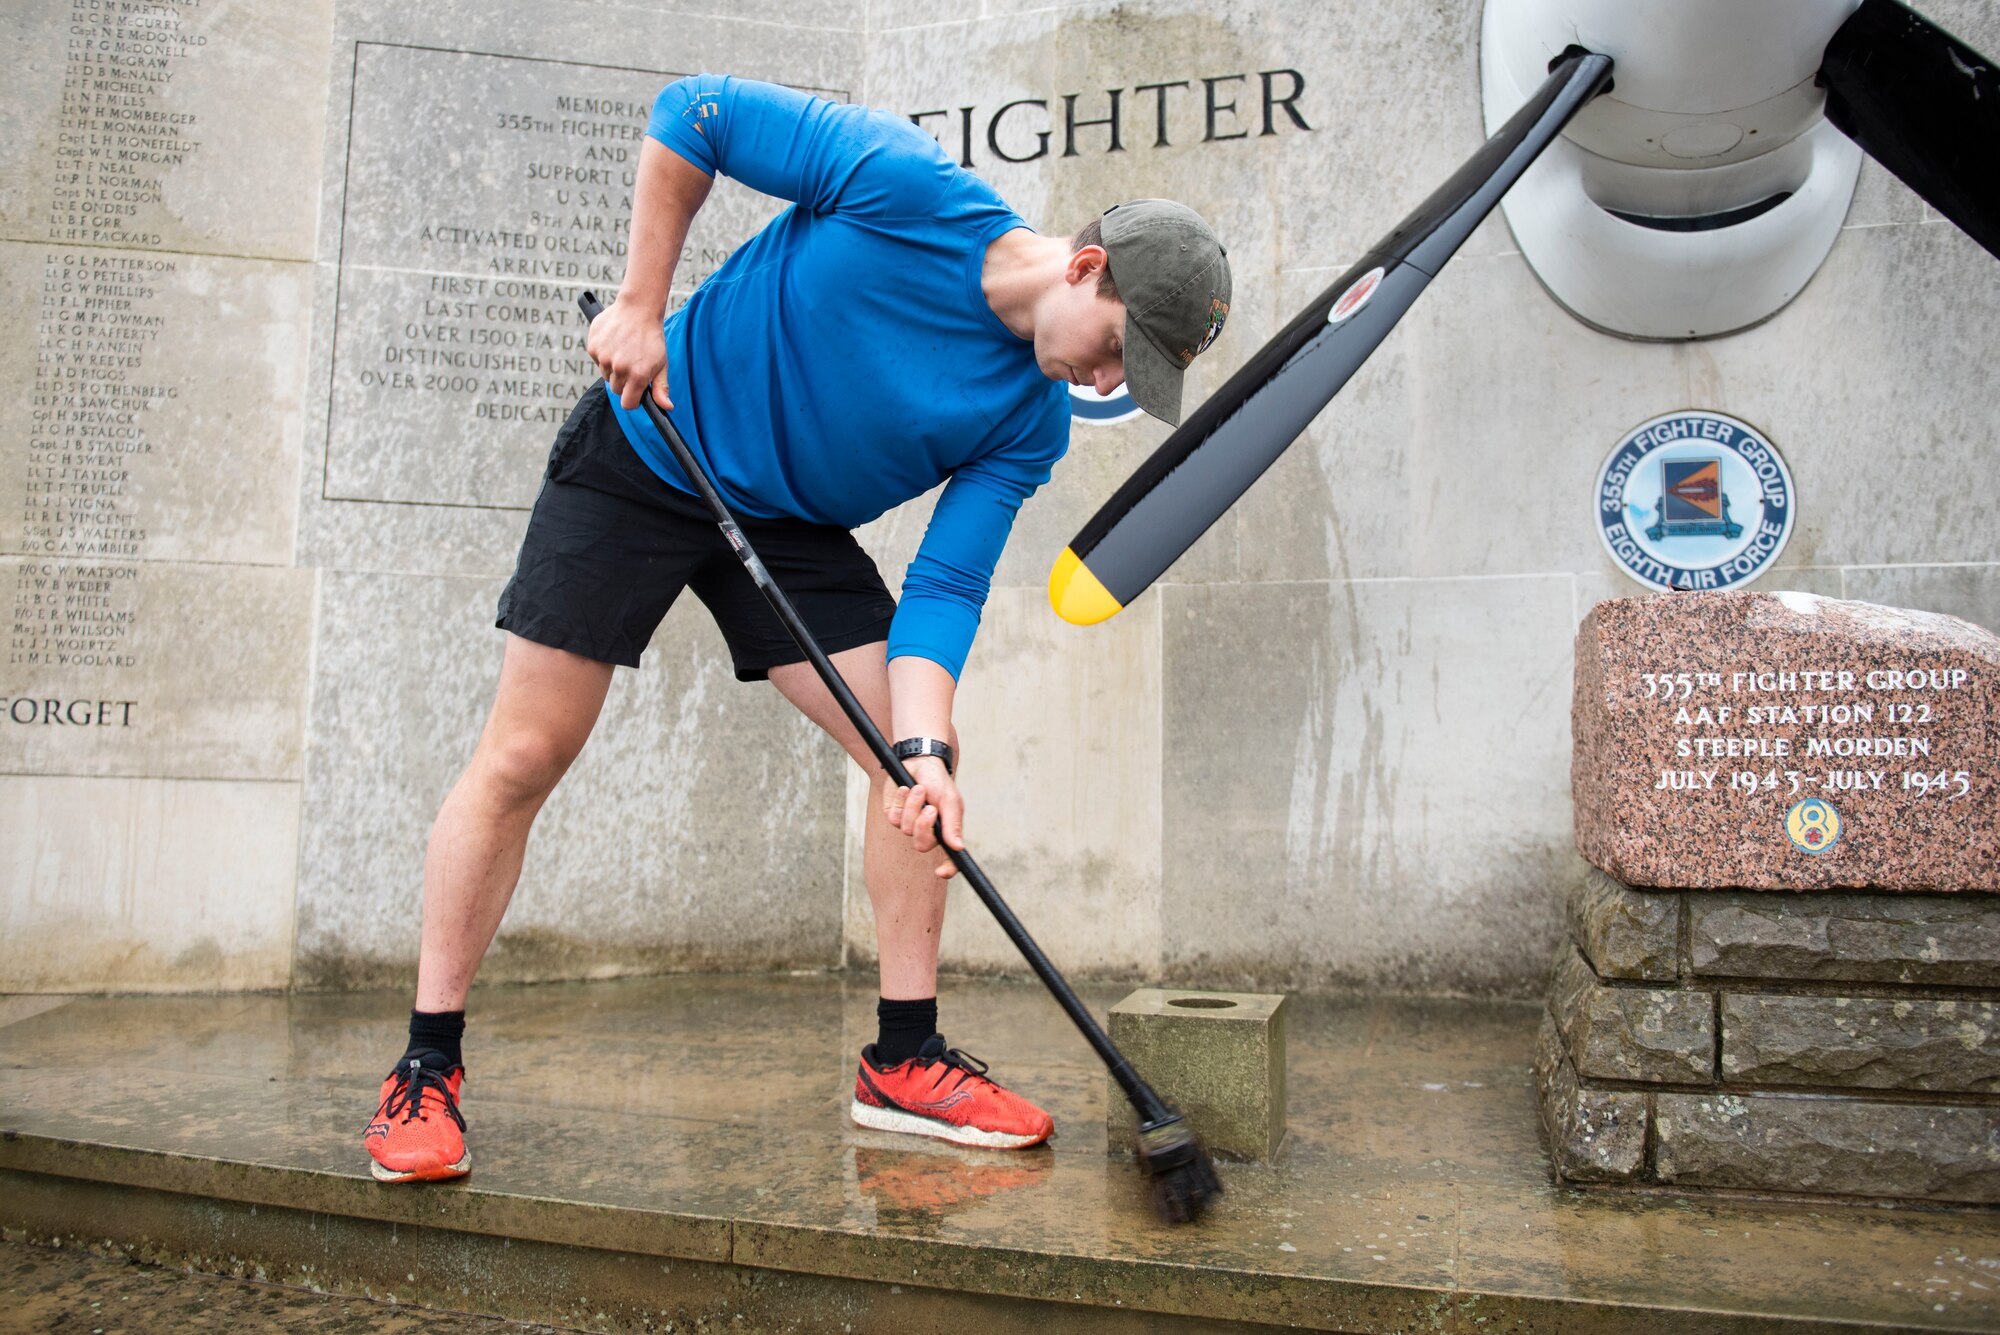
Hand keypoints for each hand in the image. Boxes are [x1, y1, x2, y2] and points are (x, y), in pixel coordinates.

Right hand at [585, 296, 671, 409]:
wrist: (639, 308)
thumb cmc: (652, 337)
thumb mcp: (661, 363)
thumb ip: (661, 388)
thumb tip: (666, 408)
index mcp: (637, 375)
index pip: (627, 403)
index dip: (632, 399)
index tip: (634, 392)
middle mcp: (619, 368)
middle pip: (616, 389)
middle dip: (624, 381)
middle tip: (632, 363)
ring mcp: (604, 357)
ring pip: (606, 374)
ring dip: (613, 367)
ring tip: (624, 350)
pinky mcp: (593, 347)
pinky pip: (597, 360)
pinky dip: (603, 354)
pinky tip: (614, 342)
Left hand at [884, 756, 964, 879]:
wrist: (918, 761)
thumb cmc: (937, 780)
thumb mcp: (949, 799)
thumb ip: (953, 824)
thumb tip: (958, 847)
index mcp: (946, 830)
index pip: (950, 857)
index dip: (948, 868)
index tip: (940, 872)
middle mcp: (928, 831)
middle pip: (922, 845)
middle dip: (923, 825)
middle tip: (929, 807)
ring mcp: (909, 824)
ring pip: (906, 829)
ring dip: (912, 806)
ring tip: (919, 789)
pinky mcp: (893, 815)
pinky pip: (893, 818)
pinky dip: (900, 801)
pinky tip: (905, 789)